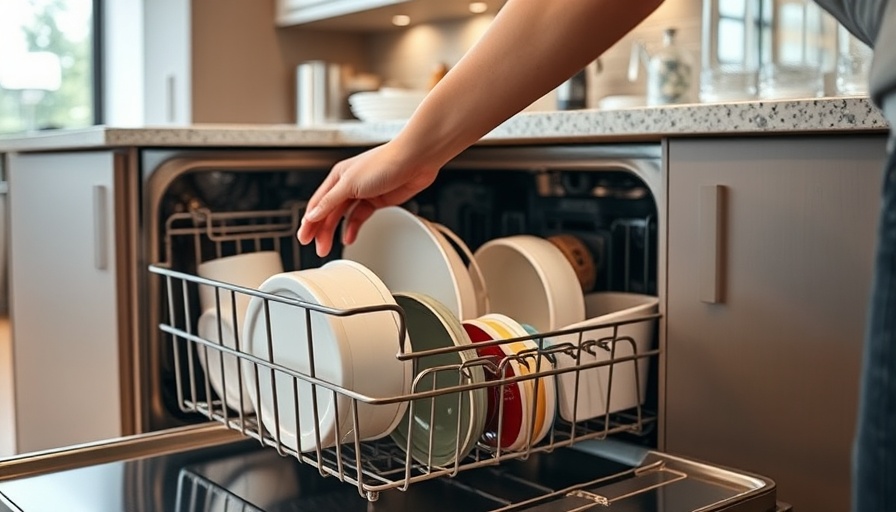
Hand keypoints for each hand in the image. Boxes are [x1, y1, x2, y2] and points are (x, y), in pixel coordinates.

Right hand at [297, 141, 439, 256]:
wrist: (415, 160)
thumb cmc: (384, 162)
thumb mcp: (350, 184)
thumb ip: (330, 202)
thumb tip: (312, 215)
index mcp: (338, 177)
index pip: (317, 203)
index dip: (309, 222)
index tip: (303, 238)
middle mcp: (348, 184)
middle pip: (329, 212)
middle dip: (321, 231)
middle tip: (318, 248)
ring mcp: (363, 193)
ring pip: (343, 216)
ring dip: (336, 232)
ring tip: (329, 247)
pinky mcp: (378, 200)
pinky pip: (360, 217)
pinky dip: (353, 228)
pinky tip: (349, 238)